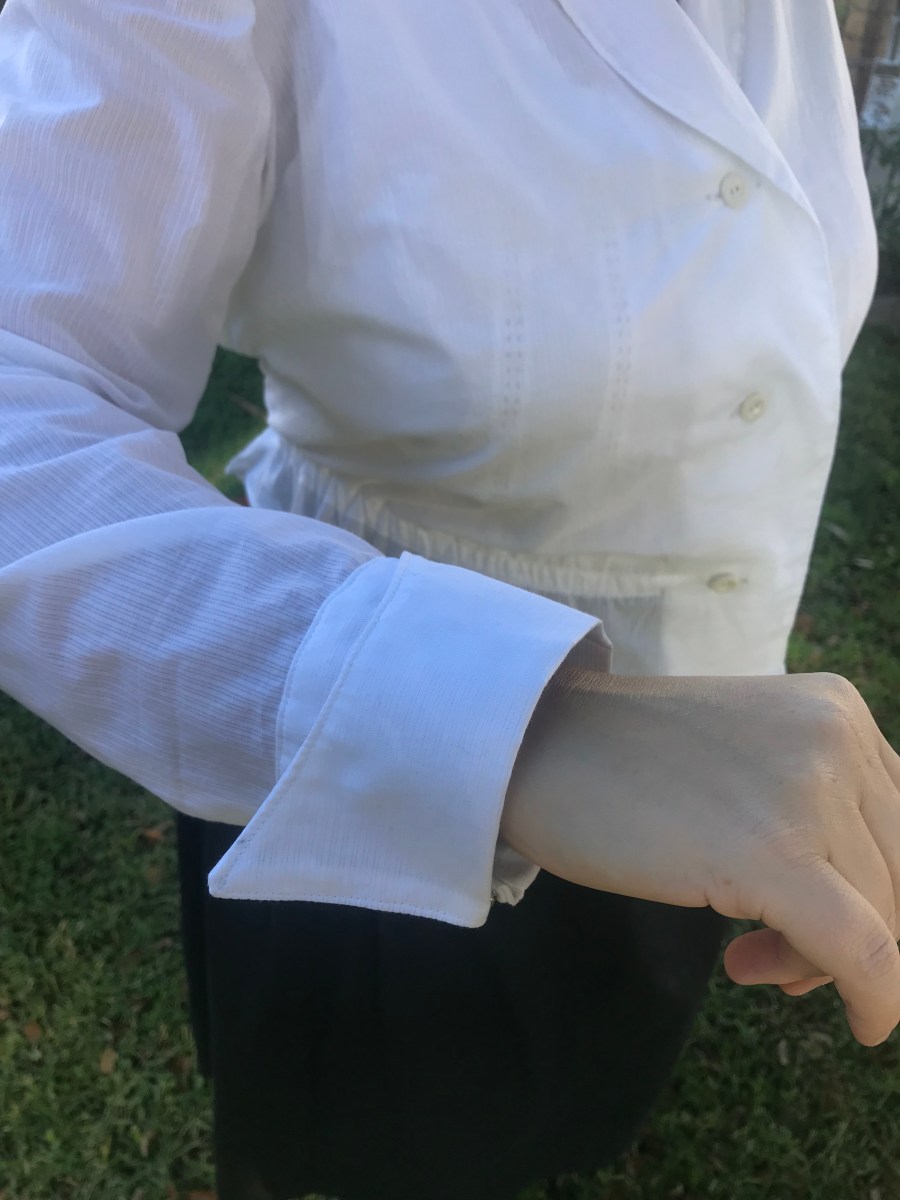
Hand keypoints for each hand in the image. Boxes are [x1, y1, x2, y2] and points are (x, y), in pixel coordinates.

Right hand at [500, 665, 899, 1045]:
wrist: (535, 744)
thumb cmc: (623, 763)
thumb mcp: (745, 763)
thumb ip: (813, 813)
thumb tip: (878, 939)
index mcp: (837, 710)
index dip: (885, 892)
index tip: (836, 929)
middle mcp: (838, 738)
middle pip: (899, 873)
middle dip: (861, 932)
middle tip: (781, 959)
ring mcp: (807, 791)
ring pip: (882, 916)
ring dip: (828, 963)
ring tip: (754, 961)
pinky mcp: (772, 854)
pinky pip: (862, 950)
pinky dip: (876, 999)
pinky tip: (862, 1023)